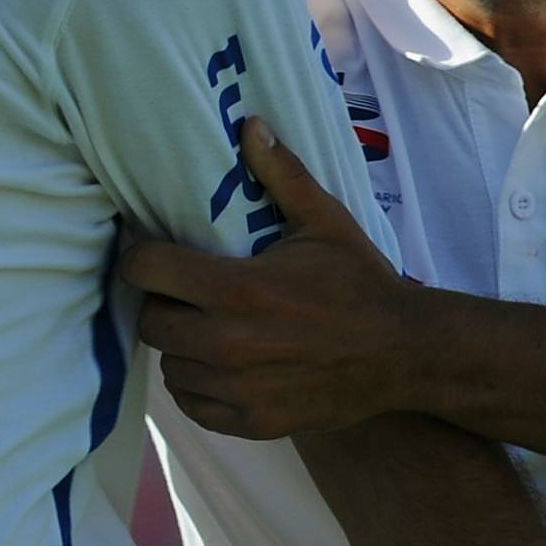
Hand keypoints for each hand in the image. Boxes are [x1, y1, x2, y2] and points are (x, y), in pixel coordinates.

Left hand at [119, 120, 412, 440]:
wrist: (403, 354)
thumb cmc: (360, 282)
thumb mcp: (325, 222)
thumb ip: (281, 174)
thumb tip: (250, 123)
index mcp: (236, 289)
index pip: (146, 271)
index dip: (142, 258)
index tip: (154, 255)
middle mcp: (227, 343)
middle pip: (150, 321)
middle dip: (163, 303)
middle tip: (188, 293)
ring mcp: (237, 389)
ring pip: (169, 367)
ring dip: (182, 347)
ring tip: (209, 329)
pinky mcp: (250, 421)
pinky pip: (193, 405)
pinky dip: (199, 387)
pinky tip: (222, 366)